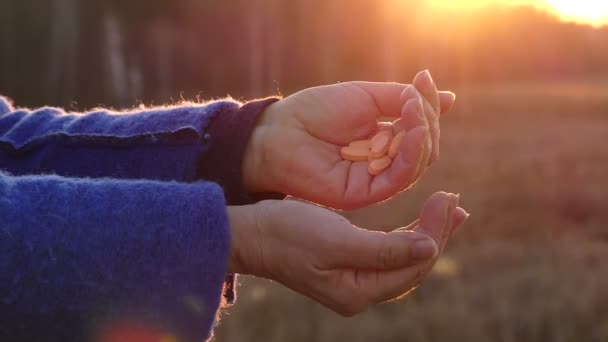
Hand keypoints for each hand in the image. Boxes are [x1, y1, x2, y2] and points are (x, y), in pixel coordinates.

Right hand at [227, 192, 467, 315]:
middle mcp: (360, 292)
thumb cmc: (287, 233)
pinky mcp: (347, 265)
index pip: (414, 265)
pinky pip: (388, 254)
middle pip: (413, 266)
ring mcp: (353, 281)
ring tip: (449, 210)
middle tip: (456, 202)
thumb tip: (429, 249)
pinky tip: (419, 222)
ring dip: (426, 233)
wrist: (251, 235)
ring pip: (403, 260)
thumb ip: (384, 250)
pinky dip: (407, 235)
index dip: (436, 233)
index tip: (448, 198)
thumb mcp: (336, 239)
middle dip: (437, 233)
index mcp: (359, 291)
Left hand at [243, 70, 454, 209]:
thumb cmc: (317, 111)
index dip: (427, 105)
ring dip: (423, 135)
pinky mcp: (367, 194)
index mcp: (386, 139)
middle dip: (427, 120)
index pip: (421, 127)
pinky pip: (399, 178)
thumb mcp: (366, 97)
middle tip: (417, 98)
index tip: (424, 79)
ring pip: (418, 164)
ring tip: (416, 111)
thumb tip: (448, 98)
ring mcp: (377, 179)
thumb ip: (403, 100)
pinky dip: (411, 154)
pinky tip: (412, 130)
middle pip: (425, 147)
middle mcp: (385, 161)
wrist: (281, 131)